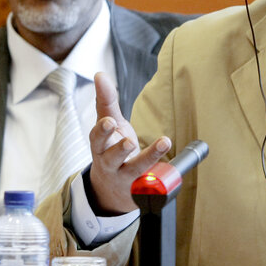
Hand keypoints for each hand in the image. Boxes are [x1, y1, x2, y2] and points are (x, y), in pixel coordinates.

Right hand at [88, 71, 171, 213]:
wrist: (111, 190)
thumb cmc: (111, 149)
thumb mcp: (111, 127)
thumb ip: (107, 102)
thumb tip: (99, 75)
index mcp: (101, 147)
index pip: (97, 138)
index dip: (102, 130)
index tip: (110, 121)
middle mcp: (110, 164)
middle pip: (111, 157)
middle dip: (119, 149)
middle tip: (129, 140)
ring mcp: (125, 179)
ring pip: (134, 170)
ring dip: (148, 158)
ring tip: (162, 143)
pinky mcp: (139, 190)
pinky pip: (149, 185)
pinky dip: (158, 179)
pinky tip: (168, 169)